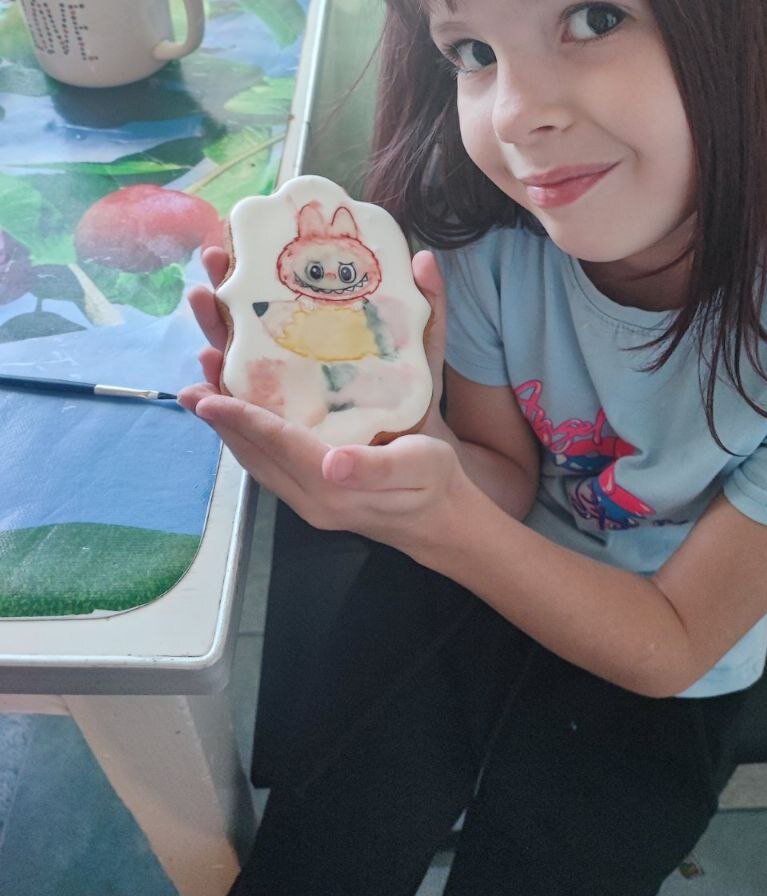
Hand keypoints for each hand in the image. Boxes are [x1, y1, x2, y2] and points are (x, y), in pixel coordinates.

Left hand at [177, 246, 469, 556]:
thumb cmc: (435, 483)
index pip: (276, 445)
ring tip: (200, 390)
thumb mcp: (419, 466)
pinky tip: (237, 413)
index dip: (239, 417)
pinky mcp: (309, 493)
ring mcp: (305, 499)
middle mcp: (308, 497)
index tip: (204, 395)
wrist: (443, 521)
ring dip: (226, 426)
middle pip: (253, 452)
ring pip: (254, 460)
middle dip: (219, 416)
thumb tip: (332, 462)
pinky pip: (266, 462)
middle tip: (190, 379)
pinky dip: (246, 435)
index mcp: (332, 487)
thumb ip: (376, 467)